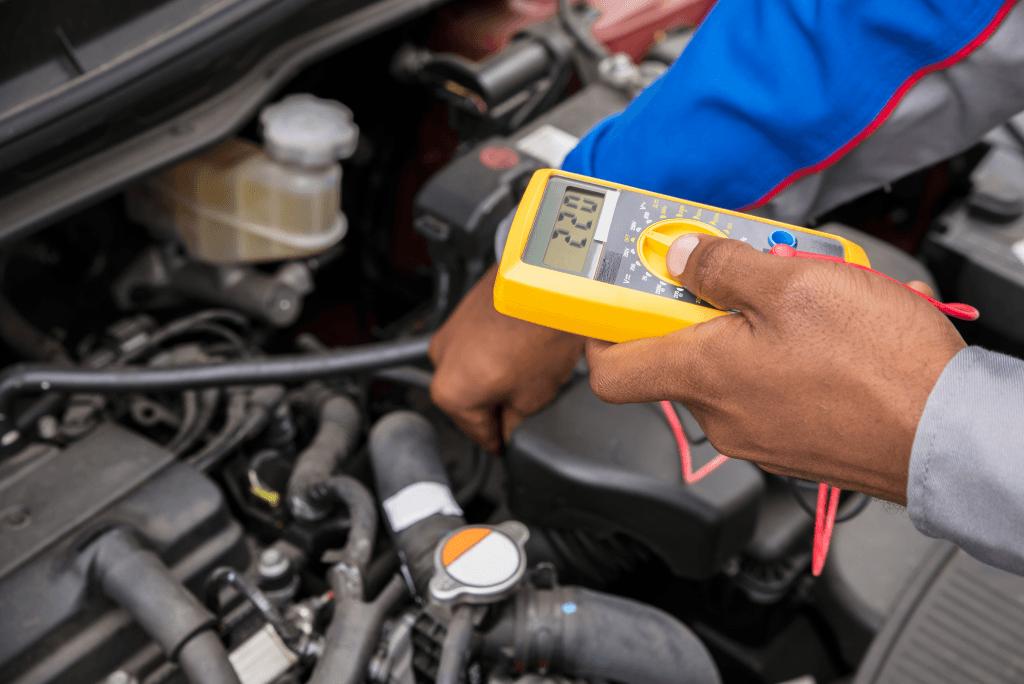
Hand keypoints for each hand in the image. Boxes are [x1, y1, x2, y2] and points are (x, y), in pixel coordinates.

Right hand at [430, 265, 583, 452]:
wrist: (548, 285)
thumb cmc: (540, 335)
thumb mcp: (533, 397)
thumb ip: (513, 422)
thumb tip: (508, 427)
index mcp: (451, 393)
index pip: (477, 432)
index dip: (498, 442)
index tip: (505, 447)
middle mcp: (441, 362)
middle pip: (469, 401)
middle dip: (494, 407)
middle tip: (523, 411)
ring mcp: (450, 333)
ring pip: (471, 372)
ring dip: (492, 379)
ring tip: (528, 376)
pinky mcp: (463, 312)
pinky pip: (476, 346)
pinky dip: (493, 354)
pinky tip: (521, 352)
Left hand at [585, 234, 964, 503]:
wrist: (950, 432)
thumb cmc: (879, 367)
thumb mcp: (794, 284)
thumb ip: (723, 266)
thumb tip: (682, 257)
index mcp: (703, 375)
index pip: (610, 368)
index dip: (603, 329)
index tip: (616, 294)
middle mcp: (721, 414)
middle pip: (677, 355)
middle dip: (701, 306)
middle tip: (739, 269)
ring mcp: (756, 434)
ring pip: (727, 368)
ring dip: (749, 327)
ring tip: (800, 298)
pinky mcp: (791, 441)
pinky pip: (764, 388)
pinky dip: (778, 356)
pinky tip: (822, 336)